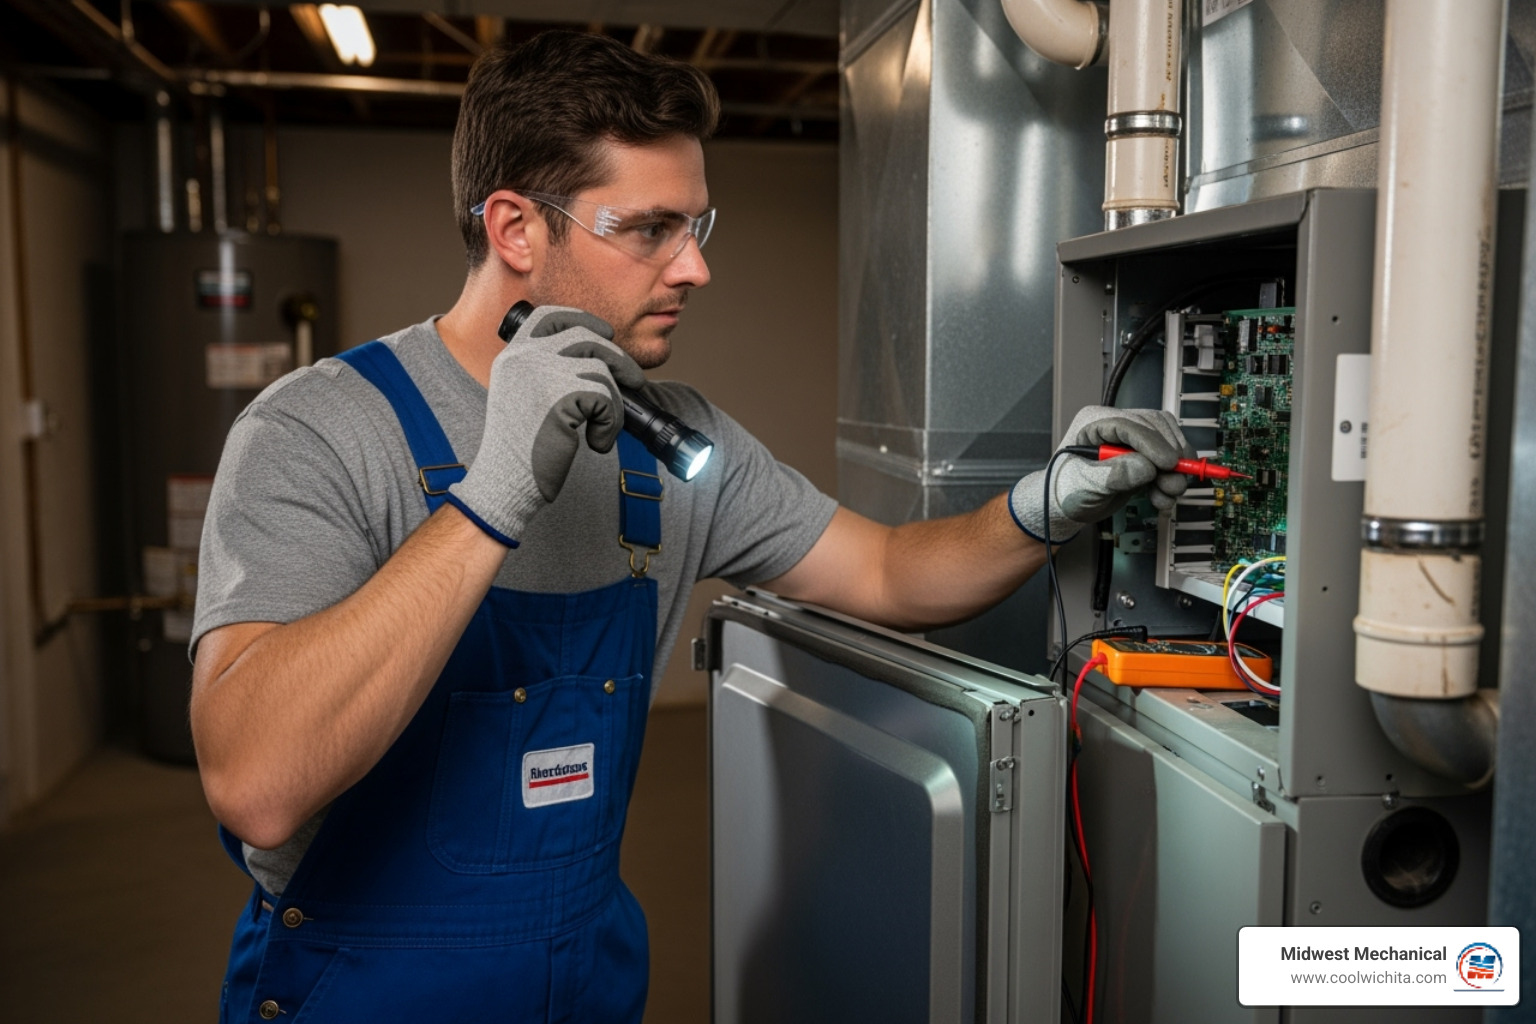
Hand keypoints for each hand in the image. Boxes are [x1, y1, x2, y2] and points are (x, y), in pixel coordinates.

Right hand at [446, 305, 644, 544]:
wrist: (505, 483)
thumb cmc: (520, 450)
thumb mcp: (524, 397)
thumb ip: (547, 373)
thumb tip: (600, 360)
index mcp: (513, 356)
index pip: (548, 316)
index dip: (581, 319)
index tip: (604, 333)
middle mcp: (524, 358)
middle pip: (586, 337)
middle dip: (618, 358)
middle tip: (634, 381)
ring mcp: (541, 374)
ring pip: (601, 370)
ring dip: (614, 403)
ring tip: (601, 429)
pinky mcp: (560, 396)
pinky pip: (606, 398)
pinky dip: (610, 423)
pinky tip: (595, 443)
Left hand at [1008, 406, 1193, 542]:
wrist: (1065, 507)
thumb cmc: (1065, 492)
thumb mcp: (1085, 485)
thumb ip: (1114, 474)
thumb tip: (1146, 466)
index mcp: (1094, 423)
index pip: (1129, 424)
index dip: (1152, 443)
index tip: (1168, 463)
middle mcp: (1116, 427)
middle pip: (1155, 429)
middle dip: (1170, 456)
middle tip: (1175, 482)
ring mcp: (1131, 442)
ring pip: (1167, 443)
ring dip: (1175, 470)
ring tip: (1169, 493)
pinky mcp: (1142, 458)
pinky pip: (1167, 461)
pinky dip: (1171, 479)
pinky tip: (1163, 496)